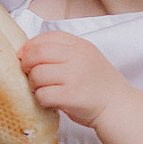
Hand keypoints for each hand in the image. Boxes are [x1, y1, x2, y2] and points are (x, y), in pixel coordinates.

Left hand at [17, 31, 135, 125]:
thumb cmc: (98, 84)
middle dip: (26, 63)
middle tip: (28, 73)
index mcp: (80, 45)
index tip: (24, 55)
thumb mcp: (86, 58)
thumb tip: (26, 51)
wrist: (118, 106)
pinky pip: (43, 95)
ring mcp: (75, 76)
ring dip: (33, 84)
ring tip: (41, 89)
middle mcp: (78, 57)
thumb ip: (62, 51)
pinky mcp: (71, 96)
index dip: (30, 46)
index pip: (47, 37)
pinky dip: (40, 99)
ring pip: (37, 75)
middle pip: (38, 53)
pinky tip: (48, 101)